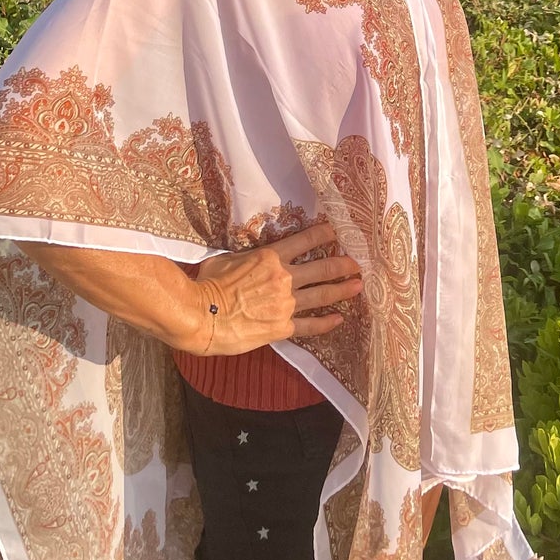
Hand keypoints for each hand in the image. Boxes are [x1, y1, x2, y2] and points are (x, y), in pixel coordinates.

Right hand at [182, 220, 362, 356]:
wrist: (201, 316)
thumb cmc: (207, 284)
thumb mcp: (226, 258)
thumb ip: (245, 255)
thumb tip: (246, 252)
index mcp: (271, 257)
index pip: (306, 240)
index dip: (325, 234)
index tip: (338, 231)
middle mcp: (285, 278)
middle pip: (323, 268)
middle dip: (343, 265)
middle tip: (358, 263)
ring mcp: (286, 304)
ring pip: (322, 295)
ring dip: (342, 290)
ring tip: (357, 286)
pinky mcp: (282, 327)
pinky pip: (310, 325)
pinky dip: (326, 323)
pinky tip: (338, 320)